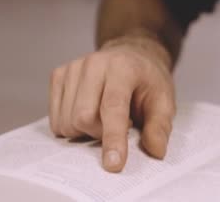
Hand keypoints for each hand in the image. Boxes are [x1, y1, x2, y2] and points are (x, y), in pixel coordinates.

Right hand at [49, 34, 175, 172]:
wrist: (131, 56)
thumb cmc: (146, 80)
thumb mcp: (164, 101)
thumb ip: (159, 126)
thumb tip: (156, 150)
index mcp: (123, 67)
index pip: (113, 107)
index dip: (113, 138)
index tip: (113, 164)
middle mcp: (94, 63)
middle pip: (83, 117)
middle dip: (99, 134)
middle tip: (120, 126)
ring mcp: (73, 68)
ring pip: (66, 121)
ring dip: (85, 132)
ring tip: (103, 118)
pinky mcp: (59, 75)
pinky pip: (55, 119)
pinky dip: (71, 126)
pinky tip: (89, 114)